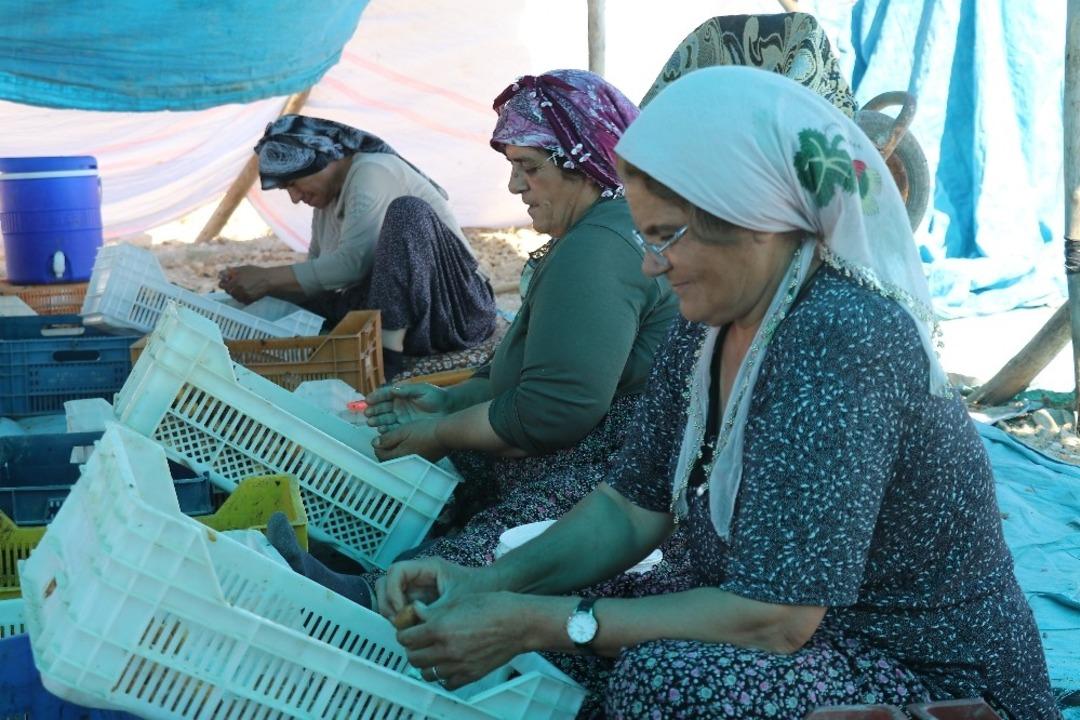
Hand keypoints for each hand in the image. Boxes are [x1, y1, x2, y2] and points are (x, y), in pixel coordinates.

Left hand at [218, 265, 270, 303]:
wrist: (269, 280)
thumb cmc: (256, 272)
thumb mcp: (243, 268)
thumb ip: (230, 271)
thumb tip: (219, 274)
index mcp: (235, 279)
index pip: (222, 285)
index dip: (224, 284)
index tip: (226, 283)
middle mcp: (239, 287)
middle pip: (228, 292)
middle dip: (231, 289)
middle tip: (237, 286)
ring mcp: (244, 294)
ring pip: (234, 297)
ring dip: (237, 294)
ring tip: (244, 289)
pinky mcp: (249, 300)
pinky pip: (242, 301)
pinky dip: (243, 298)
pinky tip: (249, 293)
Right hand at [365, 383, 449, 432]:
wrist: (447, 409)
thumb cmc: (435, 396)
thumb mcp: (421, 390)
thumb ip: (407, 390)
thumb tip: (393, 390)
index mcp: (400, 395)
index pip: (384, 395)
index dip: (376, 398)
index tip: (368, 400)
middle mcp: (398, 406)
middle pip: (382, 408)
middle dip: (374, 411)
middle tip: (368, 413)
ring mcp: (400, 417)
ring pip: (385, 419)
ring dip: (377, 421)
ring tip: (372, 422)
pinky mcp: (405, 427)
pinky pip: (393, 429)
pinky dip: (386, 430)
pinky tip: (381, 430)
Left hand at [372, 419, 446, 461]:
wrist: (445, 434)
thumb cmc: (425, 431)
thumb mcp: (403, 431)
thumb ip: (388, 438)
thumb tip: (375, 443)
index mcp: (399, 456)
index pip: (381, 455)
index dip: (377, 446)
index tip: (378, 438)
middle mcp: (405, 463)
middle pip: (389, 460)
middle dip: (385, 451)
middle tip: (385, 440)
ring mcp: (415, 464)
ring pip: (398, 460)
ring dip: (394, 452)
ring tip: (397, 441)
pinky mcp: (423, 461)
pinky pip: (408, 459)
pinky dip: (405, 453)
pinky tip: (409, 444)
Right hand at [375, 555, 490, 619]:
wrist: (495, 589)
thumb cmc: (480, 588)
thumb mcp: (456, 601)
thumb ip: (434, 612)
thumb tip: (412, 627)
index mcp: (427, 568)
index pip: (396, 571)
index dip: (392, 591)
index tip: (400, 610)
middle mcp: (418, 576)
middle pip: (386, 584)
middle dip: (388, 603)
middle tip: (399, 622)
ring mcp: (417, 588)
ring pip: (390, 597)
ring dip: (392, 613)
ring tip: (405, 628)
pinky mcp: (419, 601)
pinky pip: (400, 608)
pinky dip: (400, 619)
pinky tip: (412, 630)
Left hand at [397, 592, 531, 689]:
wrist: (519, 623)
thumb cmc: (493, 606)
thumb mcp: (458, 600)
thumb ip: (434, 610)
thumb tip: (417, 613)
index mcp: (440, 628)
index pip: (406, 638)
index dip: (404, 632)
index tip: (408, 629)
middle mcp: (446, 650)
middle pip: (413, 657)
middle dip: (412, 648)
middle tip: (418, 641)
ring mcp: (458, 665)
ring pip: (426, 673)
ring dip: (425, 663)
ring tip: (432, 652)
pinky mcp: (470, 675)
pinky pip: (446, 683)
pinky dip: (443, 675)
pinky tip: (448, 663)